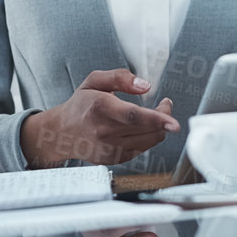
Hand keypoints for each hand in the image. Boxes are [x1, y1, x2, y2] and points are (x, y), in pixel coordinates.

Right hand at [20, 69, 179, 168]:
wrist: (62, 132)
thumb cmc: (81, 105)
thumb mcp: (95, 80)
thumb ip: (120, 77)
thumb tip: (145, 86)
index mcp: (100, 107)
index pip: (133, 116)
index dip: (156, 119)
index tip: (173, 123)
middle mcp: (104, 131)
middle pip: (146, 129)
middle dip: (164, 116)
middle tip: (165, 104)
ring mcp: (109, 148)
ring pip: (149, 140)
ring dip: (159, 127)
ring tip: (155, 115)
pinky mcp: (114, 159)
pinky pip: (143, 148)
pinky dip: (148, 137)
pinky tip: (141, 127)